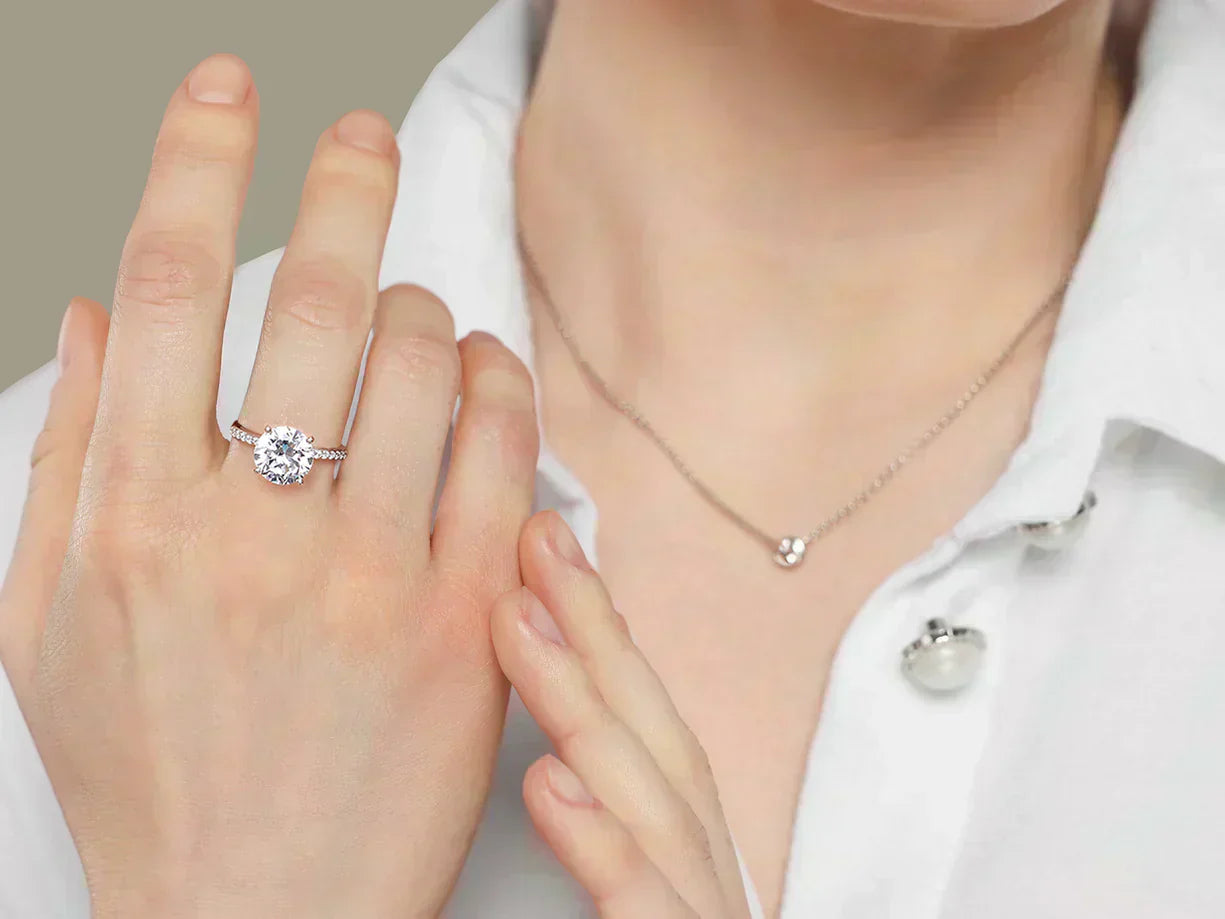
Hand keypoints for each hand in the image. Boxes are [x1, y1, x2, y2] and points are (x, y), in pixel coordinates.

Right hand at [0, 54, 538, 917]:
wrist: (255, 910)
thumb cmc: (150, 774)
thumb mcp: (48, 623)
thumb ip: (65, 457)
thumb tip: (97, 316)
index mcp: (134, 521)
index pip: (170, 290)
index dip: (197, 162)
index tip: (228, 94)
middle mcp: (253, 537)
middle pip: (316, 304)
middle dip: (345, 189)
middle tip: (361, 138)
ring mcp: (370, 579)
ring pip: (424, 366)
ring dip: (425, 307)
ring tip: (414, 310)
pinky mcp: (466, 622)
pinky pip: (503, 457)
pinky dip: (499, 385)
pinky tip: (483, 370)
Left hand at [490, 512, 753, 918]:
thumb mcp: (639, 890)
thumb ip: (614, 822)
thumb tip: (559, 746)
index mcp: (692, 853)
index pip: (651, 728)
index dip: (604, 634)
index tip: (546, 550)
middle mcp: (708, 875)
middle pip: (659, 741)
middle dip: (599, 634)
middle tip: (537, 539)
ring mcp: (701, 915)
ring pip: (657, 806)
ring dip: (588, 705)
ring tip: (518, 621)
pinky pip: (649, 908)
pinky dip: (604, 844)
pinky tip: (546, 782)